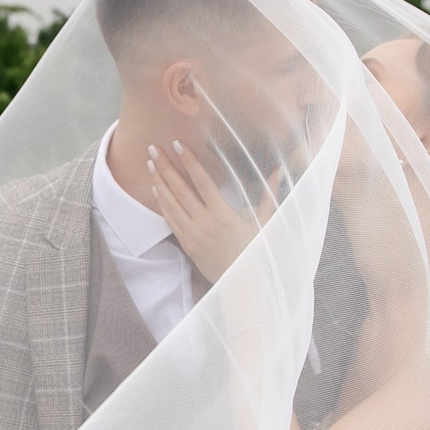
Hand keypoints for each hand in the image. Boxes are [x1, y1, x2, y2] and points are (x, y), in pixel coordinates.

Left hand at [148, 140, 275, 282]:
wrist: (243, 284)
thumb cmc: (256, 252)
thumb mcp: (265, 223)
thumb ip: (269, 196)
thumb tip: (278, 172)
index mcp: (224, 214)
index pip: (202, 181)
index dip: (189, 161)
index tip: (177, 144)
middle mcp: (205, 223)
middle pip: (180, 189)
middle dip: (166, 167)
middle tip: (153, 148)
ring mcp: (193, 234)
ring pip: (171, 203)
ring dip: (159, 182)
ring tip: (151, 164)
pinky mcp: (187, 245)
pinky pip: (170, 220)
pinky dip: (162, 204)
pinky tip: (156, 190)